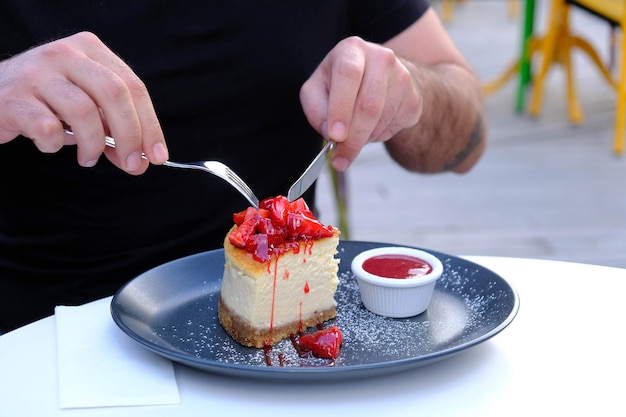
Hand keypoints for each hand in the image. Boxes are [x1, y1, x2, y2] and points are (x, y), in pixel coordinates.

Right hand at [0, 31, 167, 173]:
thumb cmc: (47, 101)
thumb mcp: (86, 106)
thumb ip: (115, 129)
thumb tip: (142, 161)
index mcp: (90, 49)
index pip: (133, 87)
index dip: (150, 125)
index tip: (157, 155)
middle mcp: (65, 54)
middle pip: (114, 94)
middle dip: (130, 136)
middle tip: (133, 164)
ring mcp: (37, 73)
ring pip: (84, 112)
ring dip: (93, 145)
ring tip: (88, 159)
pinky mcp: (13, 98)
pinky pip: (48, 129)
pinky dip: (56, 145)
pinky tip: (51, 144)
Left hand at [299, 36, 421, 171]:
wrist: (381, 81)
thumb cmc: (341, 85)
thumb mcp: (317, 90)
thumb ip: (315, 109)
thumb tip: (329, 132)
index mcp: (352, 49)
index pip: (348, 75)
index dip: (341, 108)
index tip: (335, 136)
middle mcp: (380, 57)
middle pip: (369, 105)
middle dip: (352, 138)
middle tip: (340, 158)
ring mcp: (402, 76)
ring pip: (381, 120)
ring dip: (363, 138)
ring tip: (354, 134)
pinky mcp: (413, 97)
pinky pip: (394, 126)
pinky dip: (378, 136)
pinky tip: (371, 127)